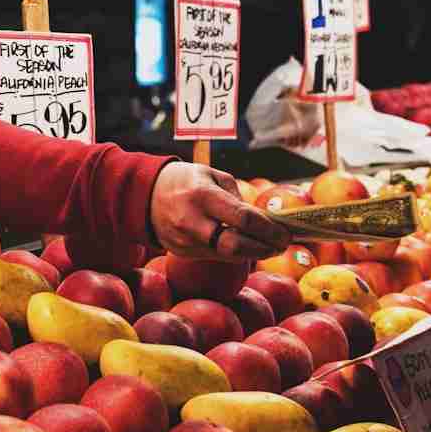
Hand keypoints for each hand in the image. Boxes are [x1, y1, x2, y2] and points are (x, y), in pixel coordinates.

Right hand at [149, 162, 289, 260]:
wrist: (145, 195)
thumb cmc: (186, 180)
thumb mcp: (211, 174)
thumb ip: (236, 196)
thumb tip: (261, 221)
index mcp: (203, 196)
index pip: (243, 219)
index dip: (269, 229)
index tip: (285, 233)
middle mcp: (193, 222)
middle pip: (236, 247)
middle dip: (264, 248)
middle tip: (281, 245)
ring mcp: (186, 241)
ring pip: (227, 256)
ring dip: (253, 253)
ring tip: (268, 246)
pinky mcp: (182, 253)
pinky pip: (215, 256)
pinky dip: (234, 254)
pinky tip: (246, 247)